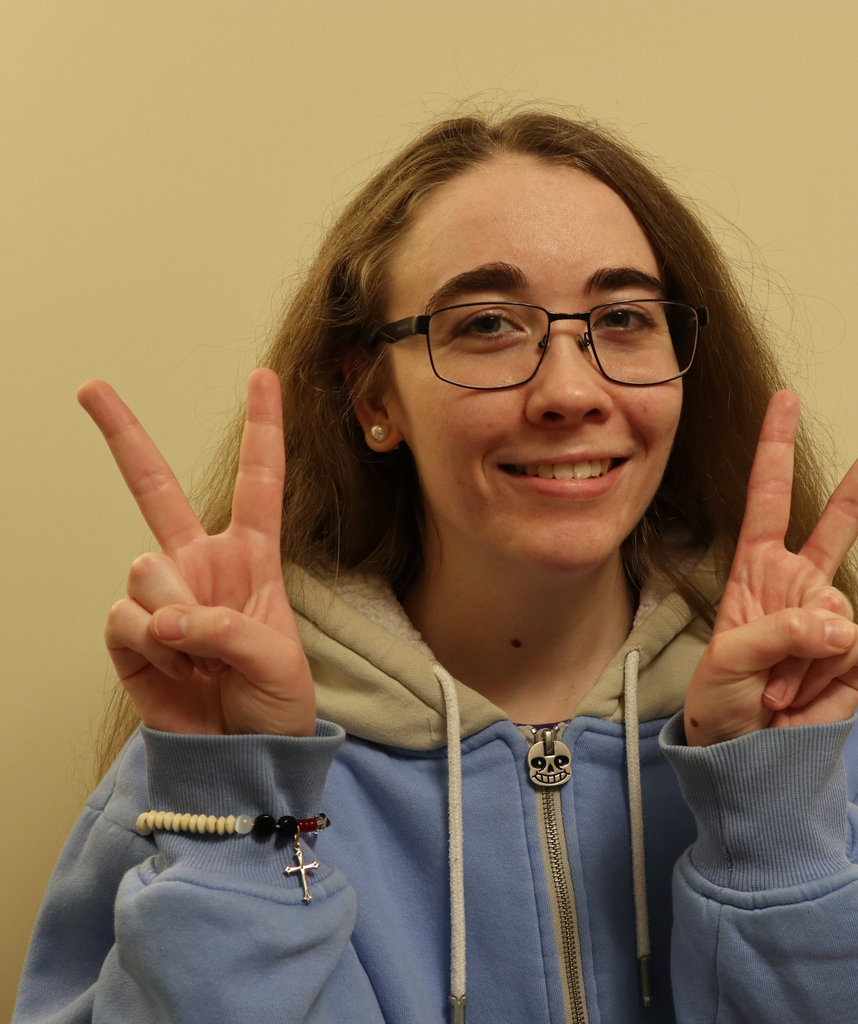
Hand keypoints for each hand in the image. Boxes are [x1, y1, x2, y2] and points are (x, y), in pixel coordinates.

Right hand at [79, 369, 314, 735]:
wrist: (243, 756)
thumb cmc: (276, 703)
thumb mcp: (280, 662)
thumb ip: (227, 627)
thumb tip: (164, 616)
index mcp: (251, 559)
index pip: (258, 483)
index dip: (263, 430)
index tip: (261, 376)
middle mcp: (199, 566)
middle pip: (155, 489)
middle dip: (124, 436)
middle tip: (92, 387)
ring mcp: (159, 597)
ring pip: (145, 567)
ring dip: (177, 616)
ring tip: (202, 655)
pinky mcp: (128, 635)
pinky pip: (123, 617)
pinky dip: (151, 644)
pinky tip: (176, 666)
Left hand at [684, 391, 857, 745]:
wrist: (746, 753)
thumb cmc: (722, 702)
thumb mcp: (727, 660)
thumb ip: (776, 632)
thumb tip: (837, 623)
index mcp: (757, 571)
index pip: (767, 499)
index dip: (775, 450)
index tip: (787, 402)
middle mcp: (799, 584)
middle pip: (842, 517)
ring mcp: (830, 616)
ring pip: (835, 608)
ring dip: (799, 653)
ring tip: (774, 685)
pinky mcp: (855, 654)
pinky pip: (850, 645)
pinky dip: (821, 672)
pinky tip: (800, 693)